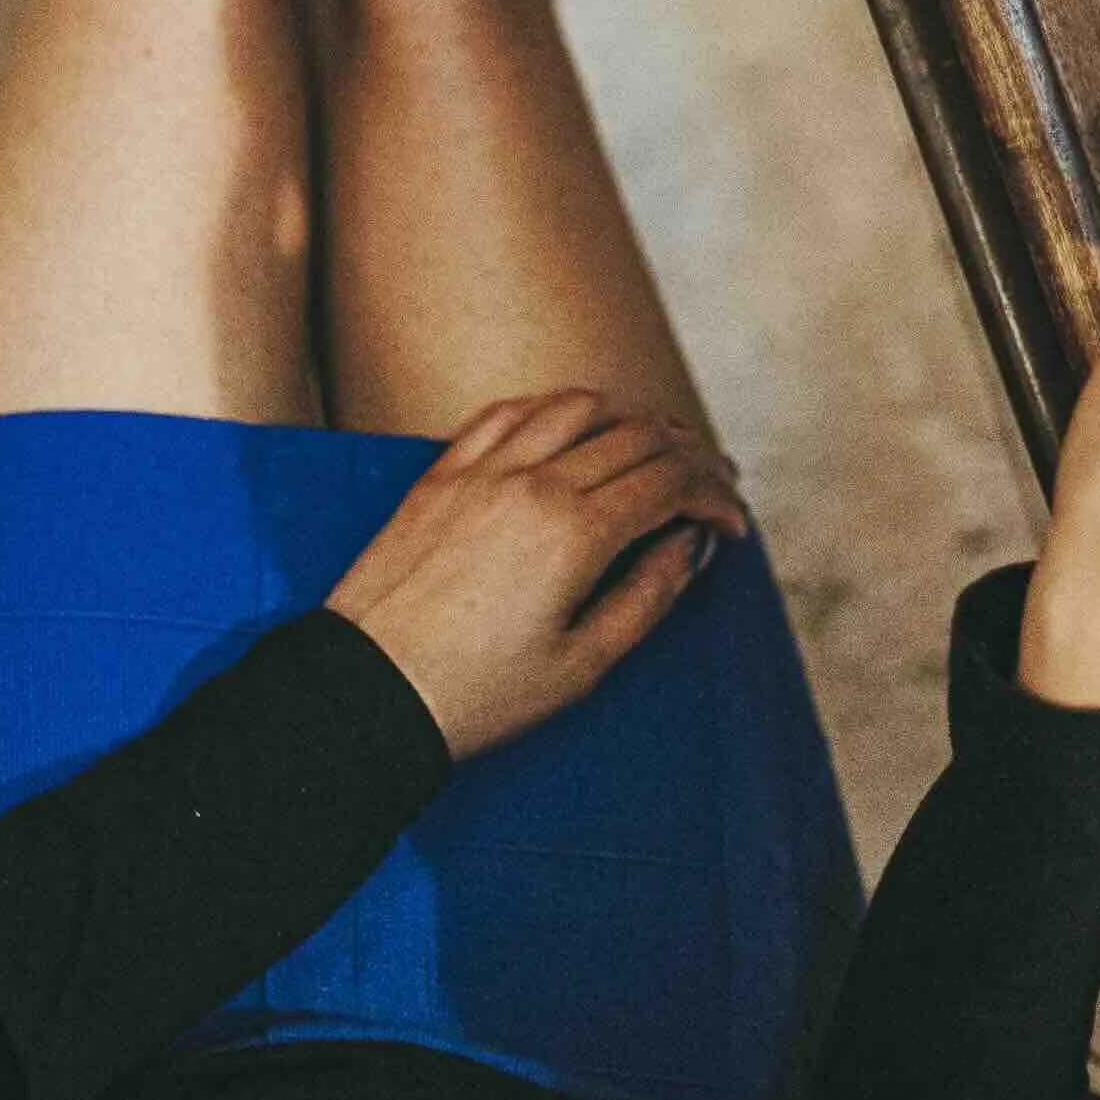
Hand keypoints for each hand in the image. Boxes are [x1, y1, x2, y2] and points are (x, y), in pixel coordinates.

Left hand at [328, 388, 748, 757]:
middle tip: (712, 482)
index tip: (730, 524)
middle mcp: (533, 483)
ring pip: (577, 405)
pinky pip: (510, 410)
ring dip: (629, 416)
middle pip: (637, 435)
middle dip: (689, 454)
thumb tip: (691, 545)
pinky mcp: (443, 472)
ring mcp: (484, 469)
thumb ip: (649, 596)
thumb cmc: (476, 695)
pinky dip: (555, 407)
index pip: (670, 483)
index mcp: (574, 534)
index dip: (715, 497)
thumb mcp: (582, 665)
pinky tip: (572, 426)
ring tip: (653, 444)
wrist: (368, 691)